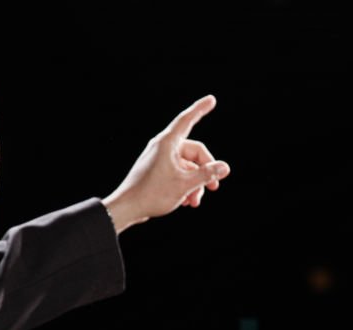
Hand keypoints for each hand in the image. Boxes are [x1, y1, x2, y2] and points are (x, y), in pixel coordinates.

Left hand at [102, 94, 230, 233]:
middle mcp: (163, 147)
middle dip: (205, 171)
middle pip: (194, 152)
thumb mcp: (185, 184)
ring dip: (195, 183)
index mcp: (168, 143)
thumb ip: (206, 174)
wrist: (128, 208)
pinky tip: (187, 201)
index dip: (200, 109)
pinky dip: (185, 185)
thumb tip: (224, 167)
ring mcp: (159, 159)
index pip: (188, 120)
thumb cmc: (152, 194)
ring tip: (195, 201)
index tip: (211, 99)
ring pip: (187, 166)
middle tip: (214, 187)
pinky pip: (178, 173)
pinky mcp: (157, 171)